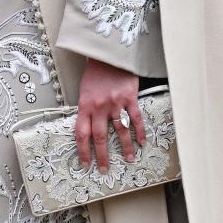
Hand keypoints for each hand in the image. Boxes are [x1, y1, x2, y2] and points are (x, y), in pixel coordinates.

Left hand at [75, 57, 144, 171]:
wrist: (109, 52)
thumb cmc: (96, 71)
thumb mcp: (84, 90)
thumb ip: (87, 109)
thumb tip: (88, 128)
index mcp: (85, 105)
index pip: (81, 134)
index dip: (82, 151)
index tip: (84, 163)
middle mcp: (99, 107)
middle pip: (100, 137)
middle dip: (102, 156)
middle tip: (105, 169)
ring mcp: (115, 103)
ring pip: (120, 131)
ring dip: (125, 147)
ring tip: (128, 159)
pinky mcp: (129, 97)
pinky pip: (135, 118)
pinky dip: (139, 131)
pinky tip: (142, 142)